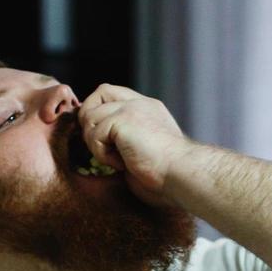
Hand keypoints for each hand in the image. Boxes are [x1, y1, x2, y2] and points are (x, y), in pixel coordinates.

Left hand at [77, 84, 195, 207]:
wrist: (181, 176)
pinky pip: (94, 133)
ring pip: (90, 116)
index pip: (112, 94)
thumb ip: (128, 137)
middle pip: (98, 94)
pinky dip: (102, 154)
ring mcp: (131, 109)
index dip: (99, 112)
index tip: (102, 139)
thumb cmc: (169, 175)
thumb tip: (103, 141)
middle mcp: (139, 104)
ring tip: (118, 160)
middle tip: (101, 147)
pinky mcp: (123, 120)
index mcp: (148, 109)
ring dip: (96, 144)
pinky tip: (121, 164)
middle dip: (90, 120)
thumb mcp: (147, 149)